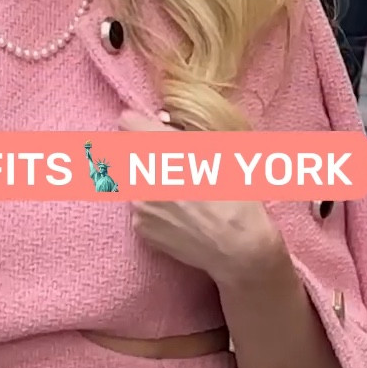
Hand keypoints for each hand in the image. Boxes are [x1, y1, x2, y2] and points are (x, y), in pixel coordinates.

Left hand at [118, 111, 284, 288]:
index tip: (147, 129)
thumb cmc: (236, 195)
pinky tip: (178, 213)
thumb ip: (184, 132)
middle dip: (148, 155)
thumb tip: (161, 120)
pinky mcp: (139, 226)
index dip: (140, 125)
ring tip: (181, 194)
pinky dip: (153, 206)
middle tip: (175, 167)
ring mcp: (138, 203)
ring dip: (150, 181)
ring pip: (135, 180)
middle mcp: (145, 174)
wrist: (238, 248)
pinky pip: (138, 206)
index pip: (128, 123)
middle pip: (132, 153)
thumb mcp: (221, 151)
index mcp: (164, 150)